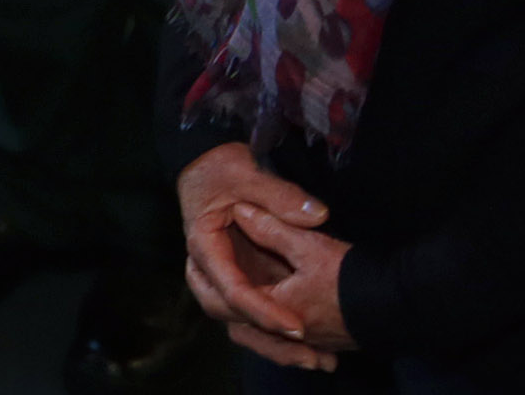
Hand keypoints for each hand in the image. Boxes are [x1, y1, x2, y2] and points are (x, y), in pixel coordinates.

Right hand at [178, 143, 345, 368]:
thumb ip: (280, 195)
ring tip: (320, 360)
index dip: (265, 311)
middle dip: (270, 338)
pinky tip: (316, 345)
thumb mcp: (246, 172)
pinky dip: (281, 328)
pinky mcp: (242, 278)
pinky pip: (258, 311)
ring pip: (243, 322)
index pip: (233, 290)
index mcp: (204, 248)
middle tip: (310, 350)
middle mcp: (209, 271)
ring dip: (276, 344)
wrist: (208, 164)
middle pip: (232, 317)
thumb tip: (318, 216)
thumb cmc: (222, 168)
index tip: (299, 327)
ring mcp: (225, 277)